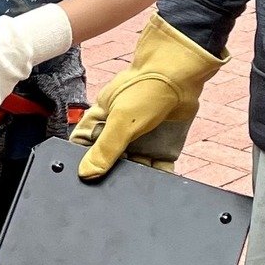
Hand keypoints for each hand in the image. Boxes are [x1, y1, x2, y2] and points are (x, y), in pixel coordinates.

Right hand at [73, 13, 227, 180]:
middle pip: (110, 164)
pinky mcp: (162, 148)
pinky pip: (158, 170)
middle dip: (112, 176)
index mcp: (101, 122)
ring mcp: (141, 143)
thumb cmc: (147, 86)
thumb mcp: (121, 120)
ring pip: (134, 170)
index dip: (83, 163)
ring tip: (135, 190)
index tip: (84, 181)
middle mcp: (120, 134)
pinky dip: (158, 179)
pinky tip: (157, 186)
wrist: (182, 75)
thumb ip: (105, 149)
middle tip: (113, 189)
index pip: (83, 148)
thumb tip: (86, 173)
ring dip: (136, 180)